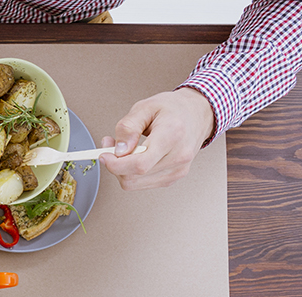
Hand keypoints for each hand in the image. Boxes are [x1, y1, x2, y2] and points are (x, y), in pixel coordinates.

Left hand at [99, 87, 214, 190]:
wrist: (197, 114)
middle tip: (110, 146)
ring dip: (122, 169)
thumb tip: (118, 150)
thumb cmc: (173, 109)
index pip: (139, 164)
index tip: (103, 156)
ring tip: (124, 149)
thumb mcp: (145, 107)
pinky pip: (142, 183)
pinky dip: (132, 173)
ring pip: (135, 183)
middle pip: (134, 176)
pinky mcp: (173, 177)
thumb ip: (128, 127)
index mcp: (172, 135)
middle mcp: (178, 156)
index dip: (115, 165)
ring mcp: (177, 170)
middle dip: (115, 164)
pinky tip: (136, 157)